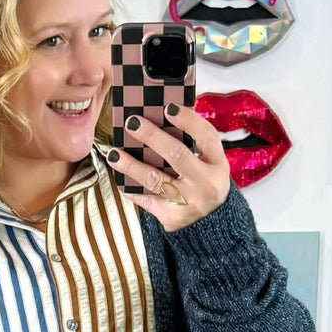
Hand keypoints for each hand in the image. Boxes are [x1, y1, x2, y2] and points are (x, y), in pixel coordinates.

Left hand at [109, 102, 229, 230]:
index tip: (167, 107)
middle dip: (152, 137)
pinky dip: (130, 188)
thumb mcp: (209, 164)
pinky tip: (119, 177)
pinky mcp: (172, 216)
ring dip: (131, 165)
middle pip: (177, 155)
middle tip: (132, 122)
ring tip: (114, 154)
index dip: (187, 120)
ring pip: (155, 179)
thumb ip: (192, 144)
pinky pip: (146, 199)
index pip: (206, 136)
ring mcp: (189, 202)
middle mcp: (205, 183)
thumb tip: (162, 114)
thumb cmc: (204, 184)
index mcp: (217, 164)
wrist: (211, 225)